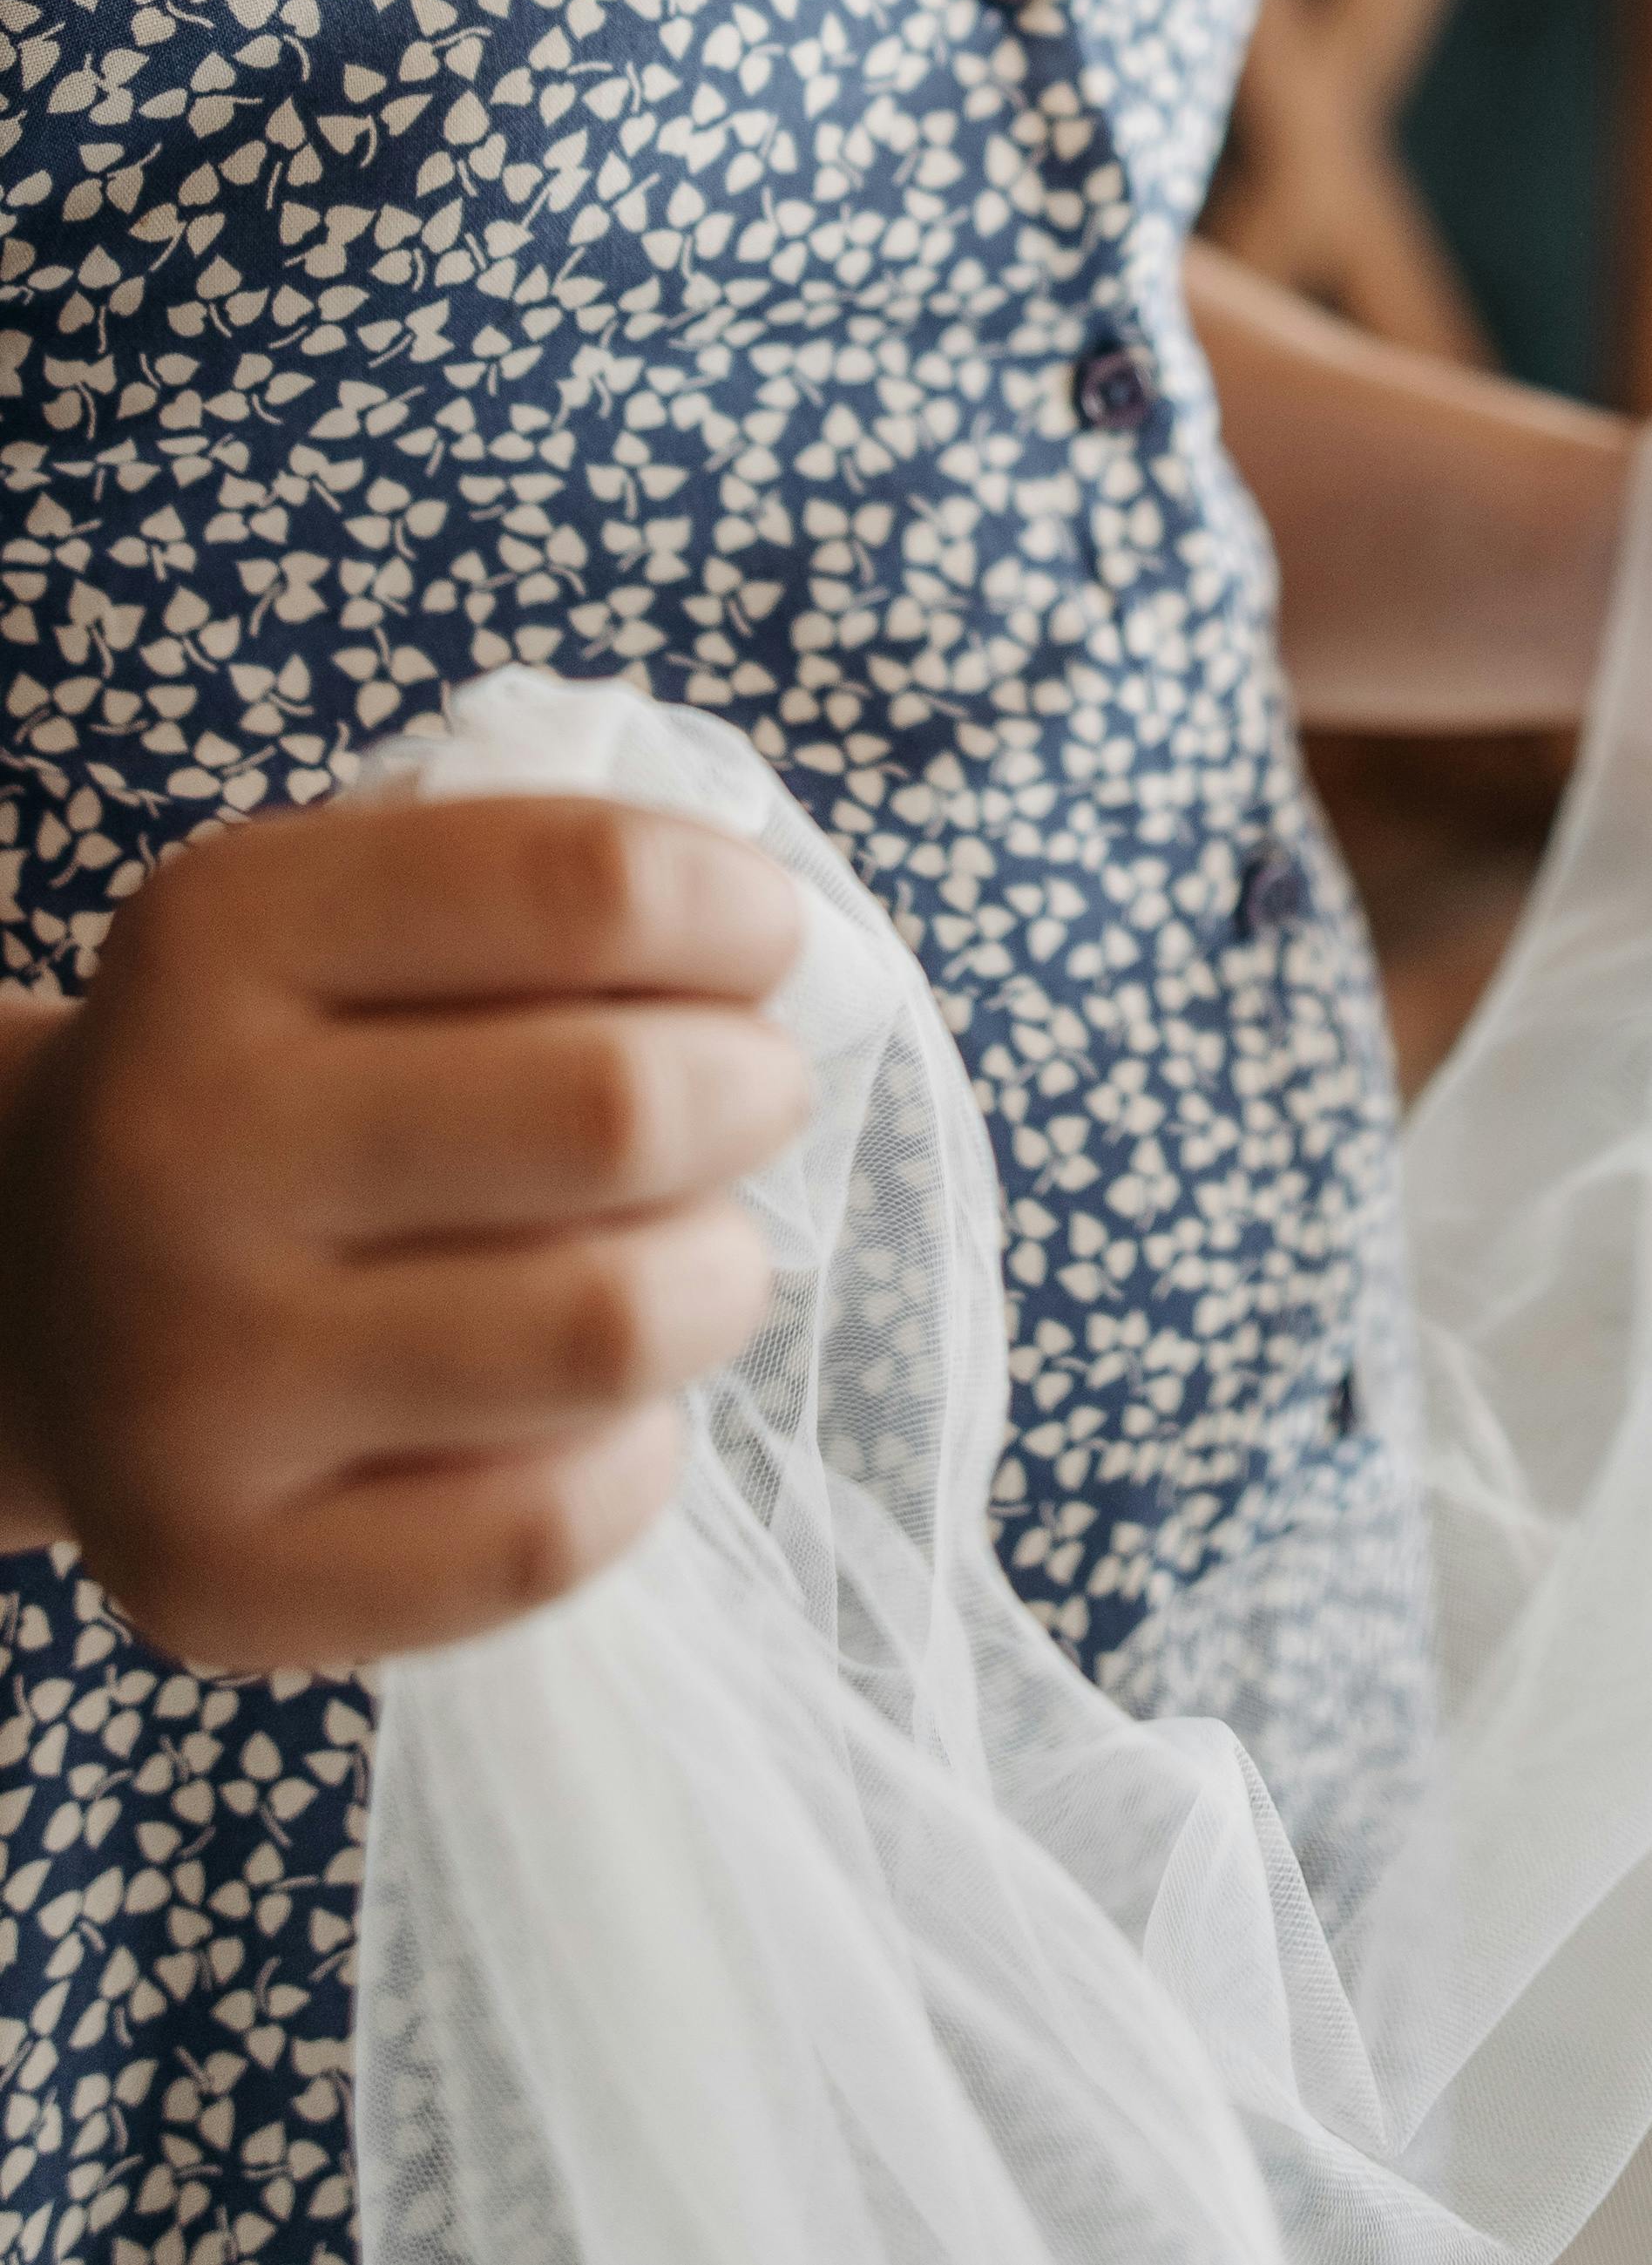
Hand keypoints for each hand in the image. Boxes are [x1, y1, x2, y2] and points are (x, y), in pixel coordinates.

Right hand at [0, 789, 808, 1669]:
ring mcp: (185, 1382)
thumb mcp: (352, 921)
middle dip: (750, 1092)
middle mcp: (178, 1149)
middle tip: (745, 1099)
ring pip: (608, 1327)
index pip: (584, 886)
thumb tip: (766, 941)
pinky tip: (601, 1411)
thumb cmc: (285, 1080)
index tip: (758, 943)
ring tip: (689, 1256)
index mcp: (223, 935)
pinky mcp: (220, 1579)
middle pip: (617, 1111)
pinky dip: (635, 1460)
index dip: (734, 912)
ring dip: (716, 1279)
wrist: (37, 1298)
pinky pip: (544, 1532)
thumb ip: (543, 900)